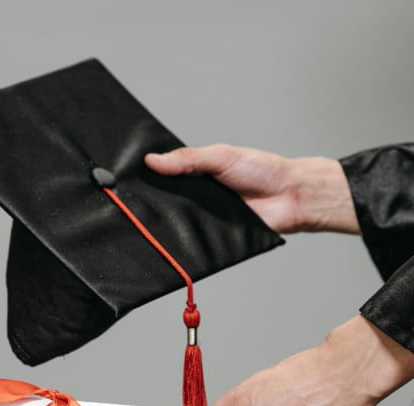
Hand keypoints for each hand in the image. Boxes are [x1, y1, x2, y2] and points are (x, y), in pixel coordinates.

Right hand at [145, 145, 358, 234]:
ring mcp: (204, 218)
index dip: (147, 179)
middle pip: (166, 202)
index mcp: (197, 174)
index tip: (124, 180)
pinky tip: (170, 238)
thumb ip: (187, 159)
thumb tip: (152, 160)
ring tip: (144, 222)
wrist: (289, 196)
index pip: (165, 177)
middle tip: (130, 203)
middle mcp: (198, 197)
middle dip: (151, 203)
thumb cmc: (262, 170)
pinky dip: (184, 241)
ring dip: (166, 223)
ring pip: (177, 223)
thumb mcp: (220, 156)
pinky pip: (194, 241)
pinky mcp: (214, 238)